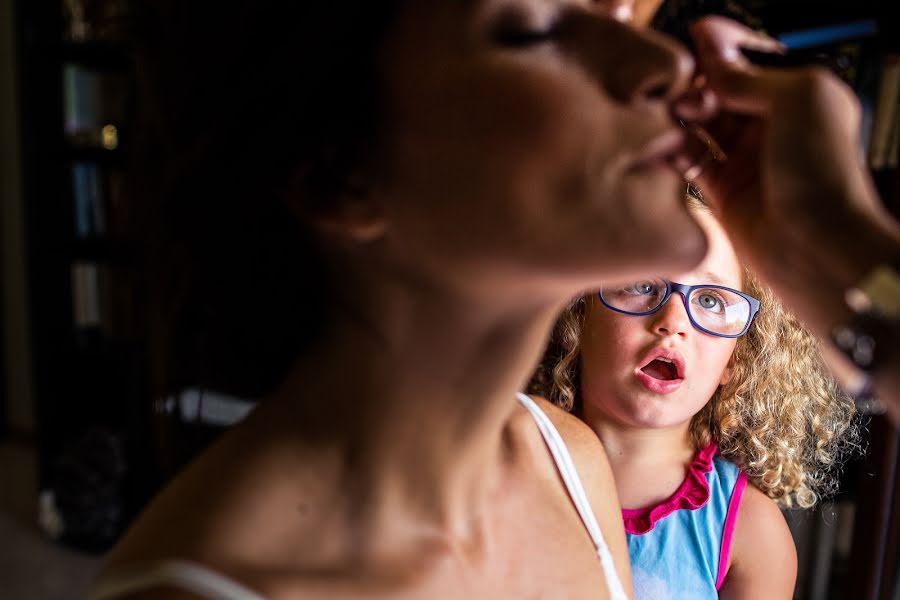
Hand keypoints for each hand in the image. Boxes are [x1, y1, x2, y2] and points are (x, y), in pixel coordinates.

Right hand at [680, 17, 896, 330]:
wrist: (815, 245)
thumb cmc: (821, 172)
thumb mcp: (797, 99)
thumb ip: (748, 75)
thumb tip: (711, 51)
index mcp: (798, 97)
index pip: (750, 64)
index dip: (721, 52)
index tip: (692, 41)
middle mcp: (771, 126)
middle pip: (720, 93)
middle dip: (695, 85)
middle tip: (673, 87)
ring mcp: (746, 160)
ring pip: (702, 126)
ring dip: (681, 117)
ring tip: (663, 114)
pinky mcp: (724, 191)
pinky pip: (692, 162)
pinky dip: (675, 151)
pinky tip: (661, 143)